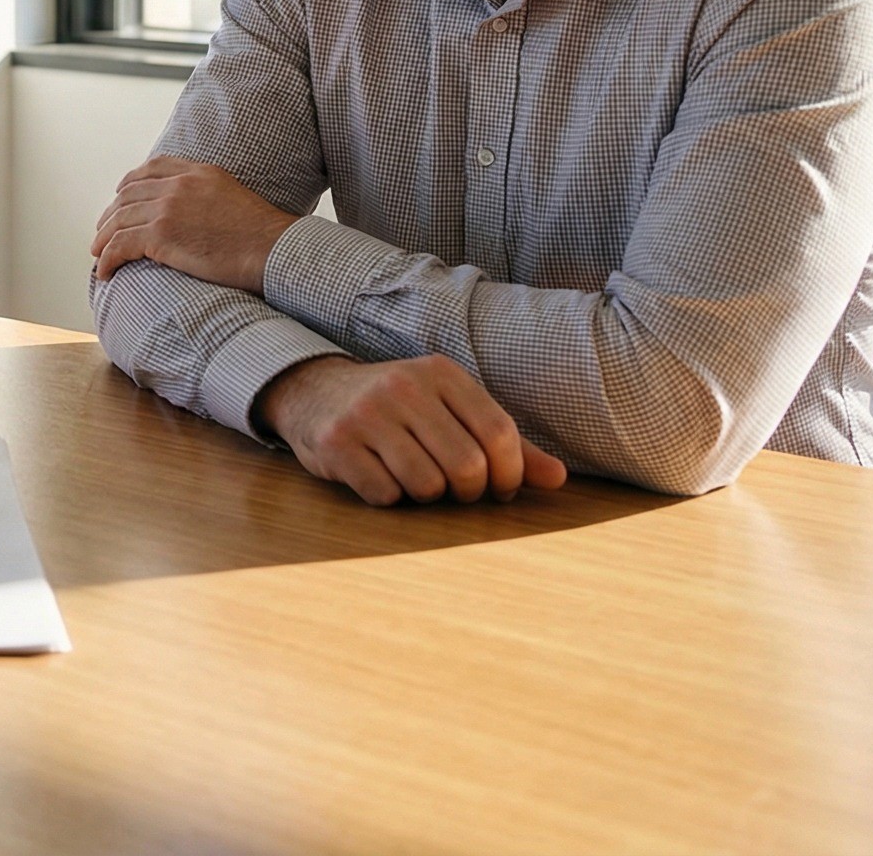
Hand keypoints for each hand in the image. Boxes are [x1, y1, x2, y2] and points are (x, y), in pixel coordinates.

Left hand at [90, 157, 296, 292]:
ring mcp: (167, 207)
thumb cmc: (264, 236)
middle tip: (103, 231)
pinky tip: (105, 272)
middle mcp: (179, 184)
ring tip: (97, 254)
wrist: (273, 250)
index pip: (152, 168)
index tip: (121, 197)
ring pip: (119, 220)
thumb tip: (197, 217)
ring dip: (103, 238)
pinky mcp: (160, 234)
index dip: (130, 184)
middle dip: (112, 213)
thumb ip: (210, 196)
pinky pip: (120, 245)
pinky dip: (107, 259)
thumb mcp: (235, 198)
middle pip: (128, 194)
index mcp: (198, 172)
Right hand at [254, 354, 567, 505]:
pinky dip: (390, 499)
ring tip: (415, 480)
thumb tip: (558, 479)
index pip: (499, 433)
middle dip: (469, 492)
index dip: (511, 474)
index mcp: (441, 373)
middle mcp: (404, 387)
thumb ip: (505, 443)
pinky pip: (385, 494)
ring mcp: (367, 414)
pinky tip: (379, 477)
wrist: (314, 392)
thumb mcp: (451, 410)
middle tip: (457, 491)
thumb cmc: (399, 409)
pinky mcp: (337, 442)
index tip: (501, 489)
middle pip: (467, 465)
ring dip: (427, 497)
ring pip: (427, 485)